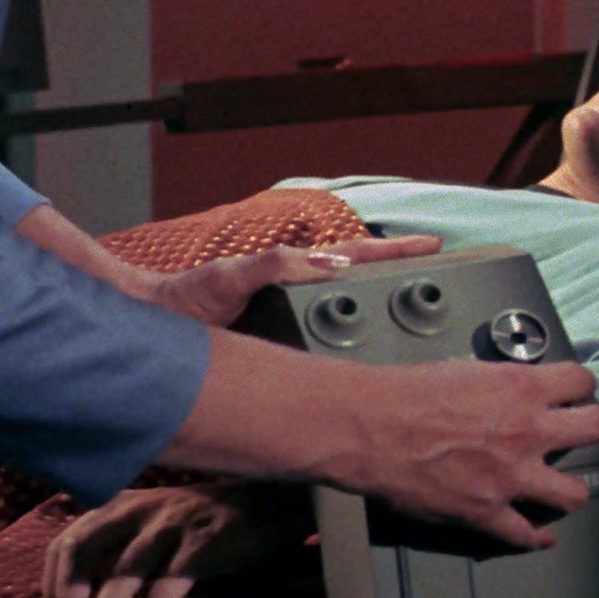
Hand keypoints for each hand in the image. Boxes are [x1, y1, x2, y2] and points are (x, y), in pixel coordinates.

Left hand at [42, 483, 310, 597]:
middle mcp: (140, 510)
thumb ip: (130, 550)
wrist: (278, 502)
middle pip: (80, 550)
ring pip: (121, 575)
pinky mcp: (202, 544)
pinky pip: (166, 586)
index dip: (54, 584)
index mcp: (125, 505)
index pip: (67, 541)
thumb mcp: (163, 526)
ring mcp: (170, 525)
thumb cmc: (216, 522)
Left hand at [136, 235, 442, 325]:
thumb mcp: (229, 277)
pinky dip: (356, 339)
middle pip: (362, 280)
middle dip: (402, 274)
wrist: (155, 330)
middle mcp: (298, 292)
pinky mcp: (283, 346)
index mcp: (293, 269)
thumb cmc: (185, 299)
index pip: (355, 255)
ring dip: (384, 307)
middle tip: (443, 274)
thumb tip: (323, 262)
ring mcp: (293, 318)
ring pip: (351, 310)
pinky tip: (372, 353)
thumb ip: (273, 266)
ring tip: (420, 308)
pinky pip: (331, 341)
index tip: (431, 245)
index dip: (394, 251)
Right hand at [333, 359, 598, 549]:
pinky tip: (540, 537)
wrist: (370, 426)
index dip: (580, 388)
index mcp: (521, 389)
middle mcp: (527, 431)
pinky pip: (525, 534)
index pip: (581, 382)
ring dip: (570, 490)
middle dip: (590, 429)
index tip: (575, 394)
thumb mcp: (464, 370)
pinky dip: (534, 538)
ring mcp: (511, 476)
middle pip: (595, 429)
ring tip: (564, 487)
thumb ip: (499, 384)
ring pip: (574, 493)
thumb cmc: (405, 394)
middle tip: (579, 432)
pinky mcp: (487, 511)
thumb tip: (510, 390)